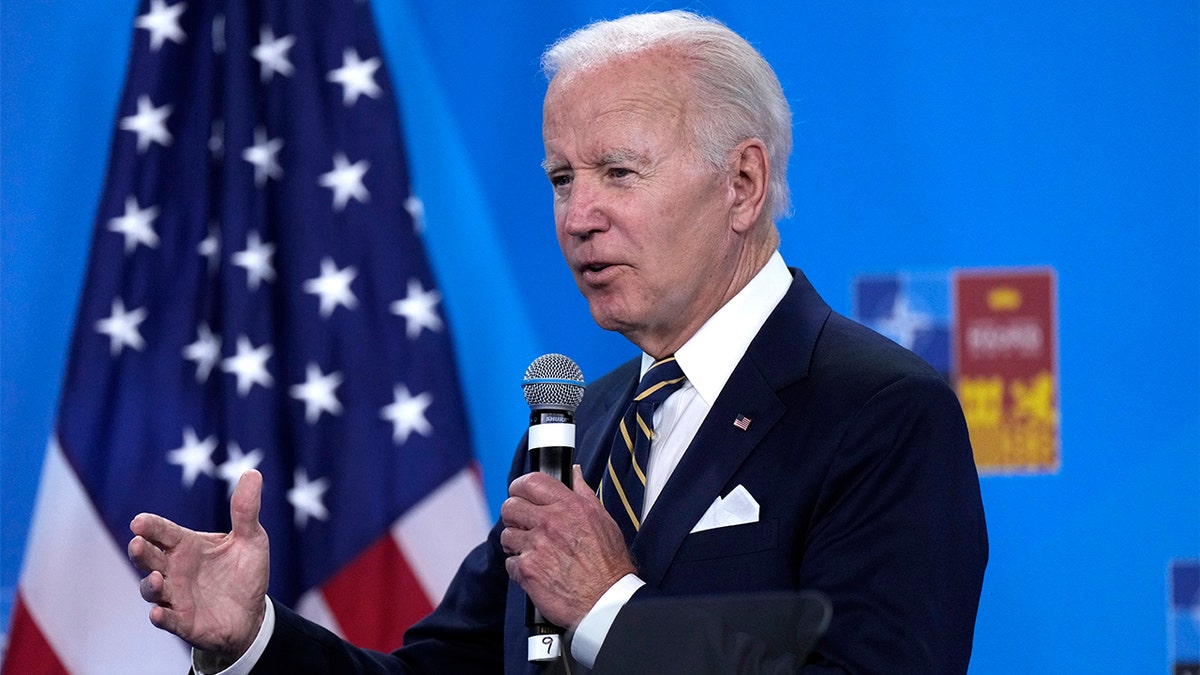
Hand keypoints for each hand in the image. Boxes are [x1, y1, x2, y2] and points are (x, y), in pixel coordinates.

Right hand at [128, 470, 269, 667]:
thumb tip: (252, 472)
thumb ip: (246, 510)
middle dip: (141, 551)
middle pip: (150, 558)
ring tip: (156, 578)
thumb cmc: (245, 572)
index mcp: (187, 545)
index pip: (163, 532)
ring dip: (150, 585)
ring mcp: (175, 596)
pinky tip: (158, 613)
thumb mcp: (252, 539)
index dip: (150, 527)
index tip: (139, 522)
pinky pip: (166, 620)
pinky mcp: (182, 622)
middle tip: (137, 543)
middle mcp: (175, 570)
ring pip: (151, 589)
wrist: (252, 613)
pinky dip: (160, 617)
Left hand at [500, 465, 635, 629]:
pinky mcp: (527, 571)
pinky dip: (519, 567)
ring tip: (530, 550)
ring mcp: (536, 546)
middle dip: (514, 514)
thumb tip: (573, 474)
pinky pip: (510, 563)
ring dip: (515, 542)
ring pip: (507, 535)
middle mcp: (550, 522)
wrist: (607, 600)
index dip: (520, 486)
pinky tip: (534, 569)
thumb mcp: (603, 520)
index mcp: (569, 506)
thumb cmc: (609, 563)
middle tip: (522, 523)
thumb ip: (583, 493)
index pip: (530, 482)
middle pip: (510, 506)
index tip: (519, 492)